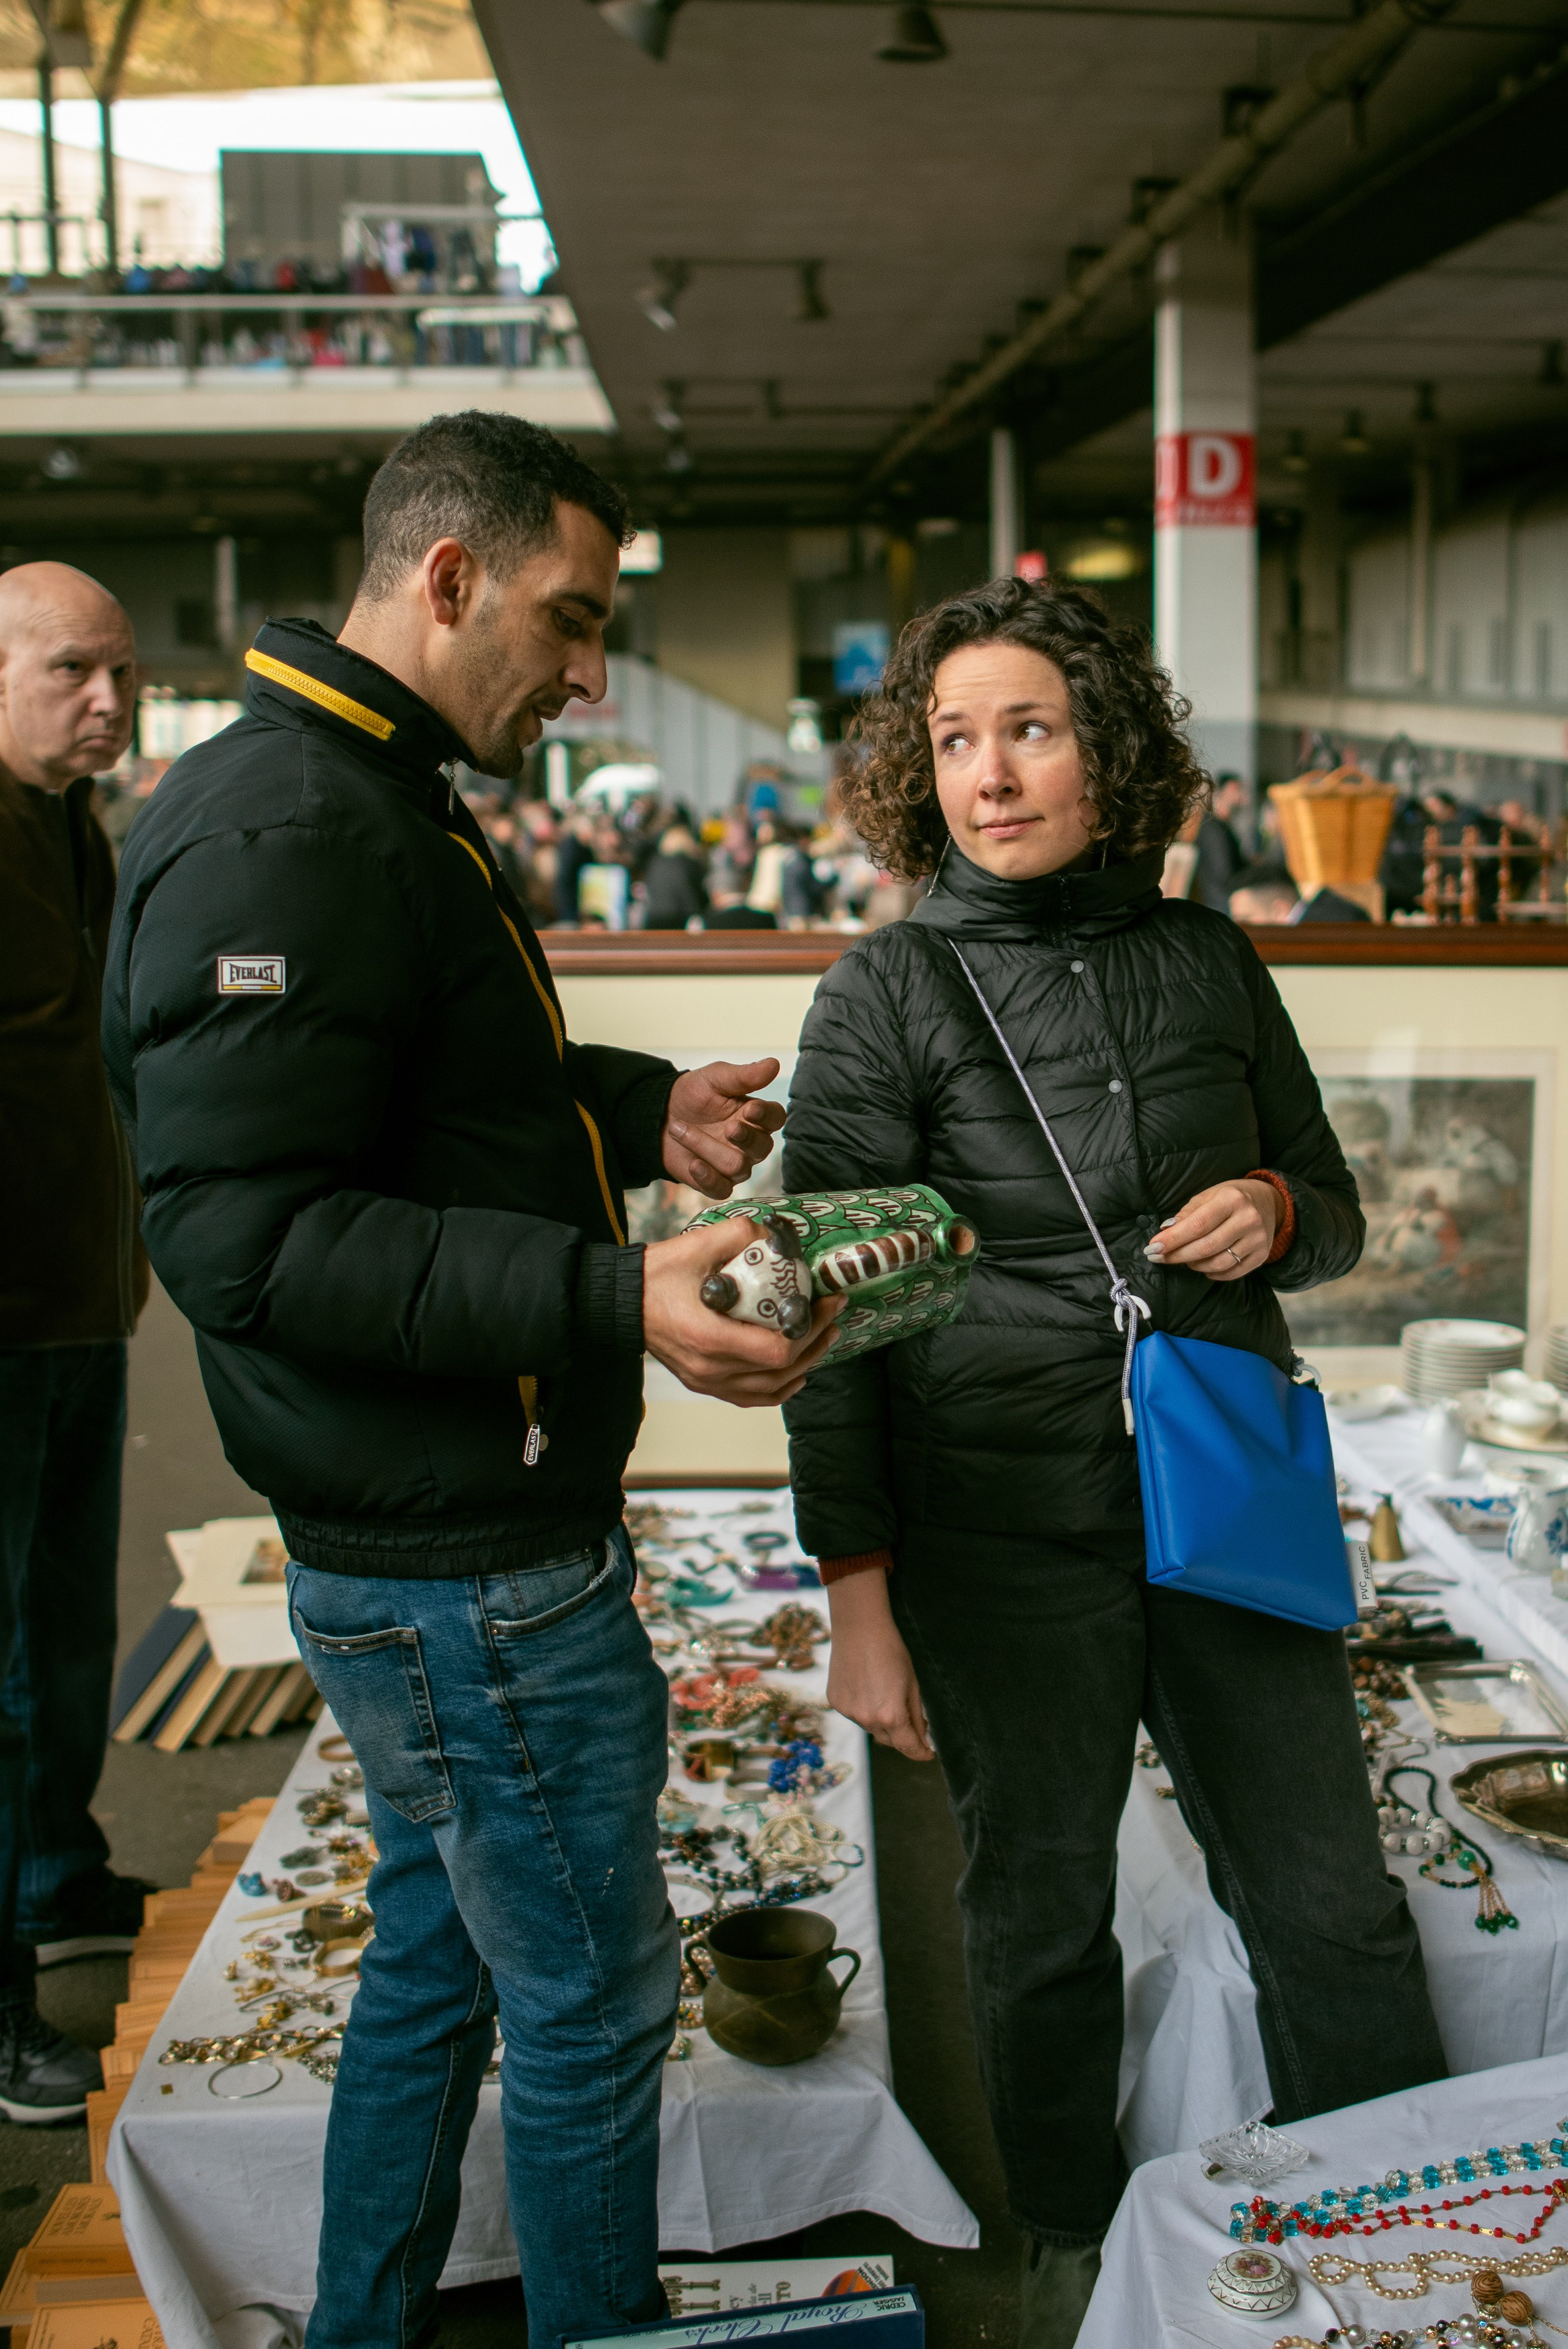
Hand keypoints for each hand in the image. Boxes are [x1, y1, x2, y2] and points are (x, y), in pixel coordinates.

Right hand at [644, 1218, 842, 1405]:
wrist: (622, 1300)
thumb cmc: (658, 1274)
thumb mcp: (698, 1245)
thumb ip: (741, 1235)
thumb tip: (781, 1237)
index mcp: (709, 1337)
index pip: (776, 1350)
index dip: (810, 1328)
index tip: (826, 1300)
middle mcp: (710, 1368)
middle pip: (780, 1370)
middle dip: (815, 1340)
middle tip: (831, 1312)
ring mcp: (707, 1381)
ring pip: (770, 1388)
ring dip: (804, 1363)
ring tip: (823, 1336)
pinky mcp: (704, 1384)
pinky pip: (752, 1397)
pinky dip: (780, 1387)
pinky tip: (797, 1372)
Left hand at [662, 1059, 786, 1198]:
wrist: (659, 1114)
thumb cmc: (693, 1094)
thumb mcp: (715, 1078)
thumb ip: (744, 1076)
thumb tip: (774, 1064)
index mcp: (755, 1115)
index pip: (775, 1119)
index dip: (766, 1116)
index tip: (750, 1109)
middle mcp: (750, 1142)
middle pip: (762, 1148)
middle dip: (745, 1138)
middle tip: (727, 1127)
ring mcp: (735, 1164)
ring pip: (737, 1167)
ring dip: (705, 1147)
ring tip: (679, 1129)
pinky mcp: (716, 1182)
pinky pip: (722, 1189)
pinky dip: (707, 1178)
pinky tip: (693, 1163)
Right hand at [825, 1568, 933, 1762]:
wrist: (859, 1627)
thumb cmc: (891, 1651)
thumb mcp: (912, 1683)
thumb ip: (917, 1715)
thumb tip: (922, 1737)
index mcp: (892, 1716)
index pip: (908, 1747)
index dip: (920, 1752)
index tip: (927, 1753)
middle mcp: (868, 1719)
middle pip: (889, 1740)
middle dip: (901, 1735)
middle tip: (910, 1721)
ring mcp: (849, 1712)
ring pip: (870, 1728)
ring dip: (881, 1721)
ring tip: (883, 1693)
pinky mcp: (835, 1702)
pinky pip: (854, 1714)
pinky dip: (863, 1708)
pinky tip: (866, 1686)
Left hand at [1144, 1178, 1279, 1281]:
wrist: (1268, 1201)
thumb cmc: (1230, 1198)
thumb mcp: (1207, 1196)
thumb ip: (1186, 1214)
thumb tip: (1165, 1232)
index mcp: (1231, 1199)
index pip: (1197, 1225)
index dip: (1172, 1240)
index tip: (1152, 1248)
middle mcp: (1248, 1219)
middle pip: (1206, 1247)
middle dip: (1177, 1255)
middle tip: (1159, 1257)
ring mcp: (1257, 1239)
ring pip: (1217, 1263)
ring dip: (1194, 1265)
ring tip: (1184, 1258)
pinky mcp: (1262, 1255)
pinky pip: (1231, 1272)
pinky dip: (1211, 1273)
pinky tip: (1203, 1265)